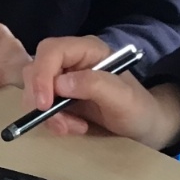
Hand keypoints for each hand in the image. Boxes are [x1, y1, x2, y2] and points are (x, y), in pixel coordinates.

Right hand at [21, 36, 179, 149]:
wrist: (145, 129)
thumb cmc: (139, 110)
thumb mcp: (124, 99)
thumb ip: (95, 85)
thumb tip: (60, 83)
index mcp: (88, 50)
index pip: (52, 50)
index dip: (42, 74)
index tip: (44, 104)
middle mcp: (72, 60)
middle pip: (36, 68)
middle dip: (41, 98)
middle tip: (59, 124)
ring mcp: (64, 78)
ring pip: (34, 90)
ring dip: (48, 114)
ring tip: (73, 128)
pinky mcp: (59, 97)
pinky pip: (41, 106)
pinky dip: (52, 121)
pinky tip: (72, 127)